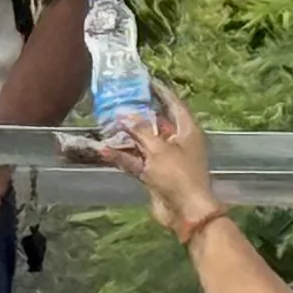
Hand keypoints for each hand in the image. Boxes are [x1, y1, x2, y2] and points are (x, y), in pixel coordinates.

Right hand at [101, 83, 221, 241]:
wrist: (185, 211)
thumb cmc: (178, 175)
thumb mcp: (159, 148)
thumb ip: (141, 130)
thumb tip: (125, 116)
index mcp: (187, 131)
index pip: (174, 104)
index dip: (161, 92)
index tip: (147, 80)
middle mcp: (178, 142)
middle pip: (157, 123)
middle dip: (139, 114)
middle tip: (120, 100)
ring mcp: (166, 160)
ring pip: (144, 143)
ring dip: (127, 137)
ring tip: (107, 124)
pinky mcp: (155, 175)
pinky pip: (137, 161)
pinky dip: (123, 157)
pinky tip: (104, 151)